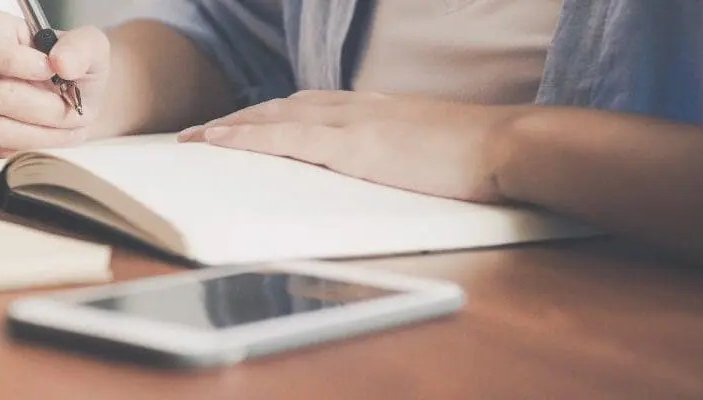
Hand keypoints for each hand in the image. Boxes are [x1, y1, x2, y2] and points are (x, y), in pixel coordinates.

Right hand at [0, 10, 110, 158]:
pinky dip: (31, 148)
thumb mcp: (86, 46)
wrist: (65, 97)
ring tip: (69, 125)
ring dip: (42, 133)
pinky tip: (50, 135)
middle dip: (46, 107)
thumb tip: (62, 63)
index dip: (17, 62)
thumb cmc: (68, 67)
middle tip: (74, 109)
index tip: (51, 70)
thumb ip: (81, 47)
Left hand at [178, 90, 522, 202]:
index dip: (268, 117)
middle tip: (199, 133)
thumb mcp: (425, 150)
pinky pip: (283, 137)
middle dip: (238, 120)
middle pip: (280, 107)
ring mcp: (351, 122)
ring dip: (230, 126)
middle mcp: (354, 107)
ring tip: (194, 138)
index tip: (240, 127)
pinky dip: (245, 136)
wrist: (508, 145)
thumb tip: (381, 172)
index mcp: (372, 110)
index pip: (306, 108)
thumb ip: (395, 155)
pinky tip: (216, 141)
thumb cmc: (477, 156)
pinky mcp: (351, 144)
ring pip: (273, 116)